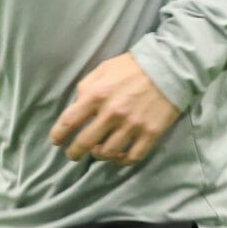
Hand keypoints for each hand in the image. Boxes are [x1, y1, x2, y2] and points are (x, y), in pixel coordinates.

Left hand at [50, 53, 180, 164]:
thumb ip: (86, 88)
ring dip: (99, 155)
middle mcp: (111, 113)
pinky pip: (131, 157)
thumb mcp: (103, 69)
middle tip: (73, 155)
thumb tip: (76, 107)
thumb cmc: (132, 67)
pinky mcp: (150, 134)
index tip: (57, 141)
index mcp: (96, 94)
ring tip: (99, 151)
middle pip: (85, 143)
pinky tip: (119, 155)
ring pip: (107, 153)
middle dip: (74, 153)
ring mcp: (132, 125)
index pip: (69, 121)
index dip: (58, 134)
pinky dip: (122, 161)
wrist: (170, 67)